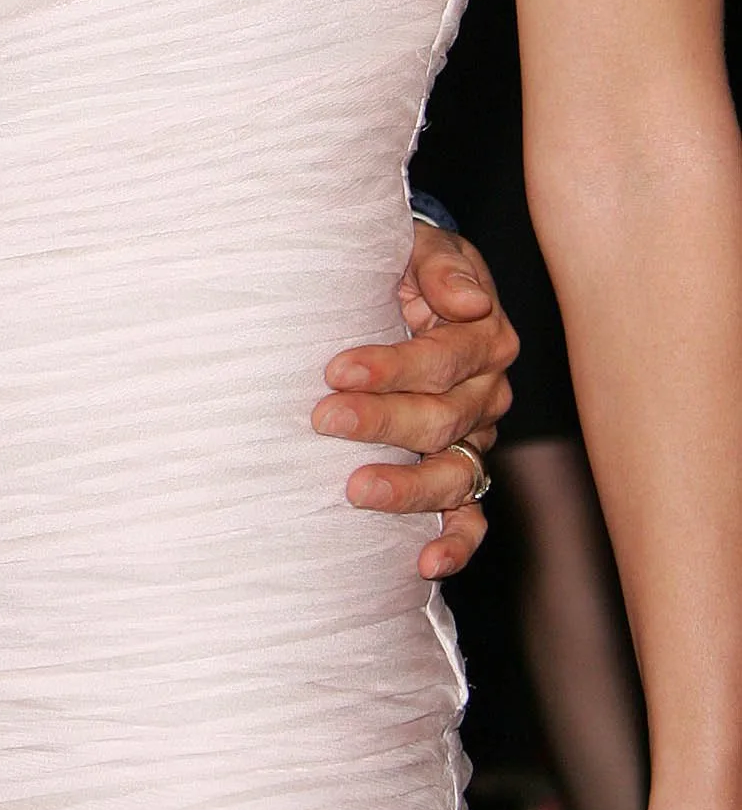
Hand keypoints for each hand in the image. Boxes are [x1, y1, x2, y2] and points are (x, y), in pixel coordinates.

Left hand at [312, 219, 517, 578]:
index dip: (392, 366)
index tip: (337, 368)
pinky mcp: (461, 472)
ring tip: (358, 490)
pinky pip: (470, 516)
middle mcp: (486, 392)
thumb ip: (440, 266)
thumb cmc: (407, 265)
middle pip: (442, 418)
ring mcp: (475, 437)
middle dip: (382, 421)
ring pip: (455, 474)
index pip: (445, 359)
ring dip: (409, 487)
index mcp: (484, 337)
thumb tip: (467, 300)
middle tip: (324, 418)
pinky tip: (426, 562)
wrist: (406, 284)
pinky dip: (456, 542)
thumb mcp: (421, 247)